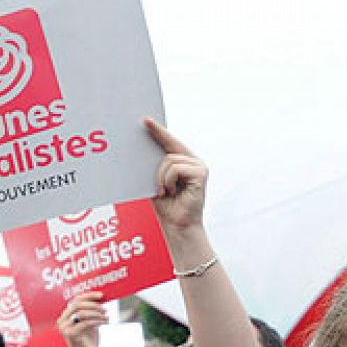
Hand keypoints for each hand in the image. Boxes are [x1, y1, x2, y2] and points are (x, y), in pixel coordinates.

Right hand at [58, 291, 106, 346]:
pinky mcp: (70, 335)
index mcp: (66, 315)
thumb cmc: (90, 339)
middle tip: (105, 308)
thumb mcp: (91, 321)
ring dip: (97, 313)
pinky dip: (97, 321)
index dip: (88, 295)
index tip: (101, 295)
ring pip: (81, 313)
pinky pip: (85, 323)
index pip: (75, 300)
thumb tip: (101, 297)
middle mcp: (62, 321)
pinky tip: (105, 322)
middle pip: (77, 304)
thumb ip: (92, 310)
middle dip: (93, 304)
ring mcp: (64, 328)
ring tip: (107, 316)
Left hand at [145, 118, 207, 232]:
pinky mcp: (201, 173)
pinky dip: (167, 181)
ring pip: (169, 160)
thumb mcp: (157, 182)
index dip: (159, 131)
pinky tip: (170, 191)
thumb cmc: (168, 207)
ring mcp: (198, 167)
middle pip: (169, 149)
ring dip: (160, 178)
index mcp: (183, 163)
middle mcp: (193, 162)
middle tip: (148, 146)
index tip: (146, 120)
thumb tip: (145, 151)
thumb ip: (156, 167)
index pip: (170, 143)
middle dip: (158, 153)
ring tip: (164, 191)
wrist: (178, 225)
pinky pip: (175, 168)